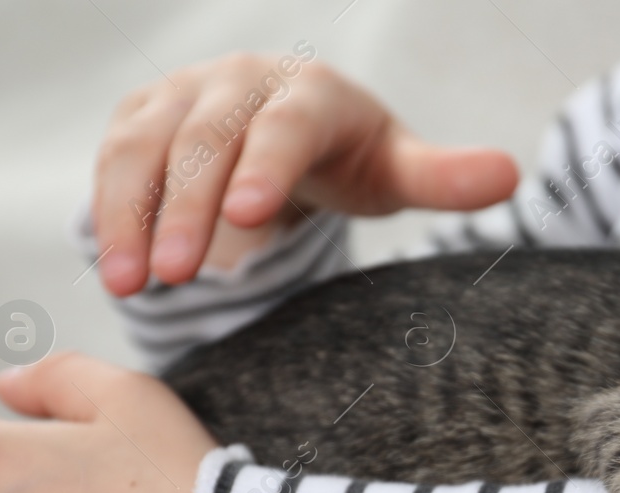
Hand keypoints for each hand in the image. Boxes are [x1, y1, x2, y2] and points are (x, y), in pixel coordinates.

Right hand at [93, 50, 519, 294]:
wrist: (296, 129)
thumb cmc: (354, 158)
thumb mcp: (397, 170)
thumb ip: (444, 177)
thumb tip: (511, 174)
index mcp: (312, 92)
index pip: (285, 125)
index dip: (265, 165)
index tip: (248, 217)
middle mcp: (242, 81)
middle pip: (207, 140)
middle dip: (187, 207)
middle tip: (177, 276)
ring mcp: (185, 95)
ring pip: (146, 147)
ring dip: (131, 214)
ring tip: (128, 285)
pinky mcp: (144, 116)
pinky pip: (115, 158)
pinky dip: (108, 208)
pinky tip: (113, 265)